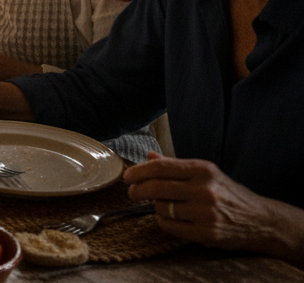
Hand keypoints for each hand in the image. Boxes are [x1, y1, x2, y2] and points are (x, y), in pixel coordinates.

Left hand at [125, 153, 302, 258]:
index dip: (138, 171)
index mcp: (203, 169)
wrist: (261, 220)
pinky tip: (171, 218)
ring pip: (162, 207)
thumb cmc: (228, 194)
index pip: (160, 167)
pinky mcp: (206, 233)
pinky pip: (169, 226)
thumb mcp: (207, 174)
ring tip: (163, 205)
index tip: (128, 176)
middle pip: (156, 187)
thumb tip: (149, 156)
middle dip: (137, 190)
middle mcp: (204, 189)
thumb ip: (177, 166)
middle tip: (132, 192)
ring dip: (156, 207)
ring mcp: (205, 212)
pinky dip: (164, 222)